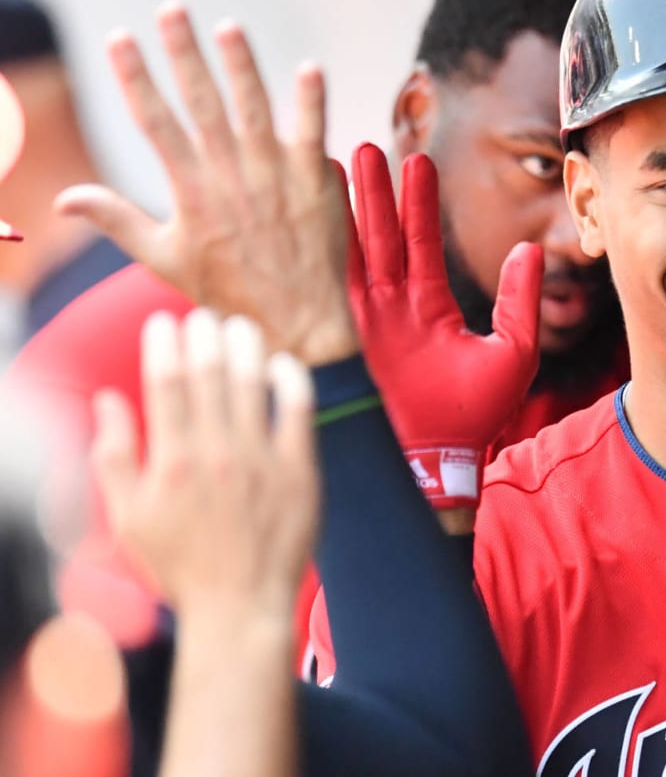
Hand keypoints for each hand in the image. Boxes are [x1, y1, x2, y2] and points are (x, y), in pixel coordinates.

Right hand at [56, 3, 356, 363]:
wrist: (298, 322)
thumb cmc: (229, 291)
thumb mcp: (164, 259)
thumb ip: (117, 221)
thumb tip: (63, 201)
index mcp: (190, 192)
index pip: (154, 122)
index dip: (135, 78)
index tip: (119, 38)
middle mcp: (230, 178)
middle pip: (202, 104)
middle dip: (184, 54)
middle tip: (171, 9)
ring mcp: (275, 177)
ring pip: (254, 109)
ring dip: (242, 66)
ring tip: (227, 27)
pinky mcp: (316, 182)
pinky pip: (314, 133)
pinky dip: (312, 101)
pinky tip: (309, 65)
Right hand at [91, 309, 317, 620]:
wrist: (241, 606)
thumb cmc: (181, 566)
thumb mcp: (129, 517)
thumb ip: (114, 456)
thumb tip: (107, 400)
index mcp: (172, 462)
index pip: (165, 383)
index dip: (163, 343)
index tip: (162, 322)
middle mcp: (217, 454)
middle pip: (210, 373)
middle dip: (203, 334)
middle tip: (203, 316)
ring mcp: (262, 461)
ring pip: (254, 382)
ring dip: (245, 345)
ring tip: (239, 326)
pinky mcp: (300, 471)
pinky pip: (300, 410)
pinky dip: (291, 379)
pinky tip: (282, 362)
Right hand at [346, 144, 541, 509]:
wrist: (440, 463)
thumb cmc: (477, 415)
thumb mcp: (513, 351)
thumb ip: (520, 301)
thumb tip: (529, 251)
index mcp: (430, 306)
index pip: (422, 242)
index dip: (418, 202)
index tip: (416, 160)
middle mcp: (393, 308)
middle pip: (380, 237)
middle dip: (373, 193)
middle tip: (364, 145)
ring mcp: (365, 323)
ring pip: (352, 256)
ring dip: (344, 213)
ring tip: (337, 164)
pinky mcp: (346, 341)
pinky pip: (331, 291)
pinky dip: (321, 256)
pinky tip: (310, 220)